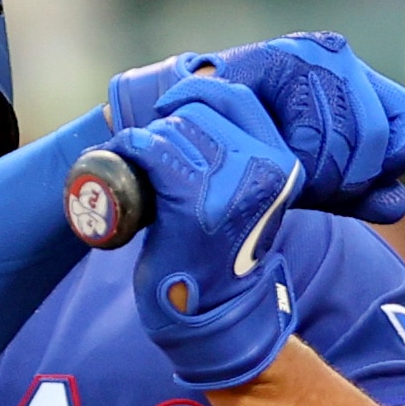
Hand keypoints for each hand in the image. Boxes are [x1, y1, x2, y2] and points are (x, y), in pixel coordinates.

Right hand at [107, 32, 404, 223]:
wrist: (181, 129)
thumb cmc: (250, 149)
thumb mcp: (313, 178)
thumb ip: (355, 191)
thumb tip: (396, 203)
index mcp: (355, 78)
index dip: (392, 160)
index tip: (355, 184)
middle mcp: (332, 55)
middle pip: (372, 139)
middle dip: (342, 178)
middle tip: (302, 184)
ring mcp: (297, 56)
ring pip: (337, 140)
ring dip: (310, 174)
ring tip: (278, 170)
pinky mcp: (259, 65)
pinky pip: (298, 135)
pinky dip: (288, 159)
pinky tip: (261, 155)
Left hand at [110, 84, 304, 388]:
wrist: (213, 314)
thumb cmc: (220, 252)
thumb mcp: (248, 195)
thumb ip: (237, 153)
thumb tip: (188, 99)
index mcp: (282, 162)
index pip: (236, 98)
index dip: (196, 91)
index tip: (169, 107)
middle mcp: (264, 168)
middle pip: (200, 112)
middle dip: (166, 125)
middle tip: (149, 152)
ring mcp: (230, 184)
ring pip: (173, 130)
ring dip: (146, 141)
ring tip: (138, 165)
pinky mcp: (194, 202)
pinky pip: (153, 150)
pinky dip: (130, 148)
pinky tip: (123, 156)